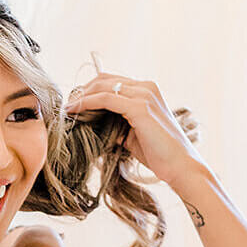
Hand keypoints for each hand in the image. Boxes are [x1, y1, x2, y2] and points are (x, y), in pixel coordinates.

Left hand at [66, 74, 202, 189]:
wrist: (181, 166)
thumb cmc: (159, 154)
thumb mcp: (132, 134)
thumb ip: (116, 123)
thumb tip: (93, 123)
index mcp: (147, 90)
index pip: (111, 81)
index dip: (89, 90)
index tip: (73, 104)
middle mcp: (146, 87)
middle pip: (103, 79)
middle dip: (81, 91)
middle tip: (66, 107)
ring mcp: (144, 95)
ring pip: (102, 86)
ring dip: (81, 96)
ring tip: (66, 110)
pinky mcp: (139, 107)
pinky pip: (105, 99)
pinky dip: (86, 103)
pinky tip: (73, 111)